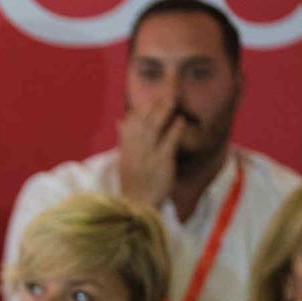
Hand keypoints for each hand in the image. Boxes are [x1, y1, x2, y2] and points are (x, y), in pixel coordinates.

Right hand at [115, 94, 182, 210]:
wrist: (137, 207)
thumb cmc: (134, 184)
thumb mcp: (125, 161)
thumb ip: (125, 140)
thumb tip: (121, 121)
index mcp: (126, 150)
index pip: (130, 125)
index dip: (140, 111)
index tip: (149, 99)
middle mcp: (135, 150)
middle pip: (143, 123)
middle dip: (153, 107)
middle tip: (165, 93)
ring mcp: (147, 156)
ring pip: (154, 129)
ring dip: (163, 112)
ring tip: (173, 100)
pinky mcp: (161, 163)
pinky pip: (168, 143)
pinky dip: (174, 130)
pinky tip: (181, 121)